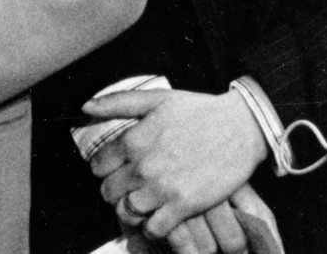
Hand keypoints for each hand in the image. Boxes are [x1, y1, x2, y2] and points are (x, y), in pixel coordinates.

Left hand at [83, 88, 266, 243]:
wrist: (241, 128)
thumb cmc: (200, 112)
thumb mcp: (157, 98)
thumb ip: (117, 102)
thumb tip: (85, 107)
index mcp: (134, 139)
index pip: (98, 166)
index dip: (104, 169)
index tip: (115, 170)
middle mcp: (143, 166)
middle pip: (108, 192)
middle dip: (114, 191)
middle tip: (128, 188)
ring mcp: (163, 188)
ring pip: (126, 212)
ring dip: (131, 210)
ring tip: (142, 204)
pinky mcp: (183, 205)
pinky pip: (153, 229)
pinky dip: (152, 227)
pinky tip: (159, 216)